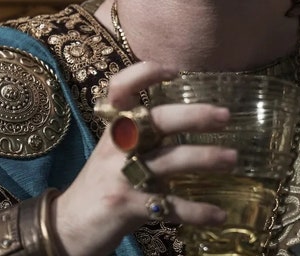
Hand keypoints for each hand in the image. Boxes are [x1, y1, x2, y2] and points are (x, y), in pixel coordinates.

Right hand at [52, 61, 236, 255]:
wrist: (66, 228)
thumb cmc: (99, 185)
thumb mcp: (113, 153)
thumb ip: (140, 135)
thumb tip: (189, 118)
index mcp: (113, 129)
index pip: (119, 89)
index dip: (143, 73)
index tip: (174, 70)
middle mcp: (116, 147)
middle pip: (156, 120)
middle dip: (194, 115)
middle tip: (225, 115)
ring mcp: (121, 176)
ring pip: (170, 160)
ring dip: (206, 158)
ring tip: (233, 158)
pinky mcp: (127, 207)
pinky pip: (170, 206)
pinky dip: (198, 211)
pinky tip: (219, 215)